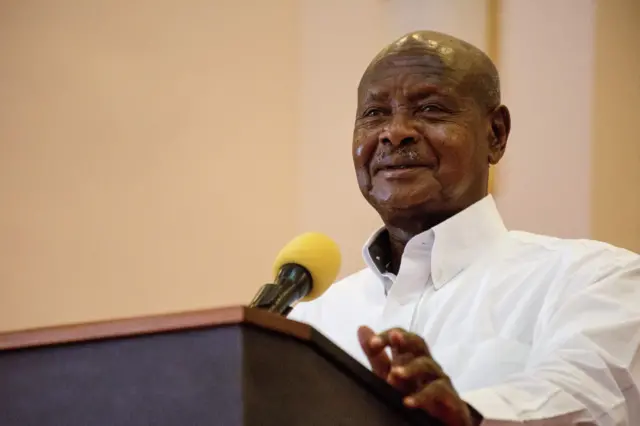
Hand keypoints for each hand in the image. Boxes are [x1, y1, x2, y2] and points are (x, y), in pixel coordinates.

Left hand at [358, 326, 476, 425]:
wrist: (440, 421)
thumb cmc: (414, 395)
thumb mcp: (389, 377)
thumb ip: (376, 356)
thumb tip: (362, 328)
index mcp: (409, 358)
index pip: (400, 337)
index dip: (387, 336)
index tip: (372, 343)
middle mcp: (425, 364)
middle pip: (418, 342)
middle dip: (405, 339)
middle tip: (393, 340)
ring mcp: (438, 379)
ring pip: (427, 365)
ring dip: (410, 368)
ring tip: (394, 375)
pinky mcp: (449, 397)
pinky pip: (437, 391)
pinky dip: (422, 396)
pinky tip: (408, 402)